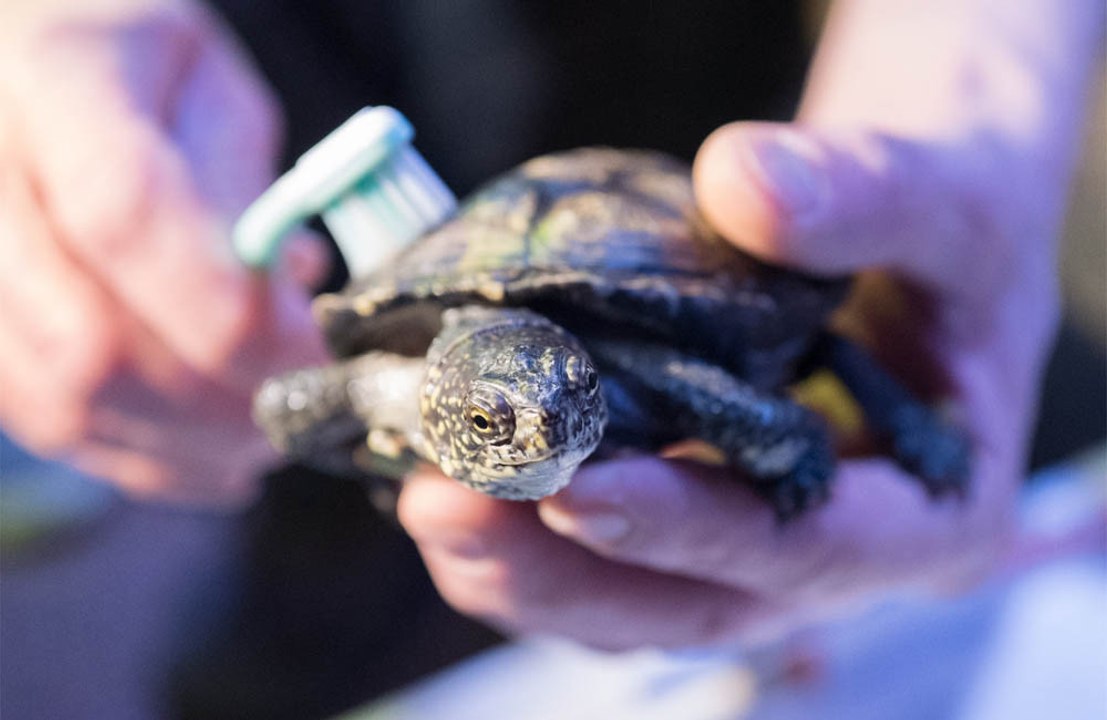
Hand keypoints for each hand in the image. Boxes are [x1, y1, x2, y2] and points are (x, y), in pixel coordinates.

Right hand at [0, 0, 326, 504]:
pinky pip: (46, 420)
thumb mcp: (214, 90)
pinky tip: (212, 454)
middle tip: (304, 406)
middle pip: (91, 337)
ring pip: (65, 399)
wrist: (33, 66)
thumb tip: (290, 298)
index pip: (125, 215)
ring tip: (266, 434)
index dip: (229, 310)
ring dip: (190, 443)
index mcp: (54, 81)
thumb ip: (245, 191)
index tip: (315, 350)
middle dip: (223, 399)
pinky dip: (144, 455)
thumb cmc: (138, 66)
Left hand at [397, 0, 1103, 648]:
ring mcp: (755, 547)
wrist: (917, 239)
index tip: (575, 490)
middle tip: (446, 507)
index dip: (692, 529)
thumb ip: (868, 193)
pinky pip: (606, 555)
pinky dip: (529, 532)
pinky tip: (457, 480)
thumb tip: (741, 182)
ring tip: (427, 500)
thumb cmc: (953, 233)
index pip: (809, 548)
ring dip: (524, 566)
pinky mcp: (693, 513)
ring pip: (634, 598)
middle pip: (693, 604)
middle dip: (563, 572)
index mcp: (930, 516)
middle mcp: (835, 558)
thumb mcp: (949, 200)